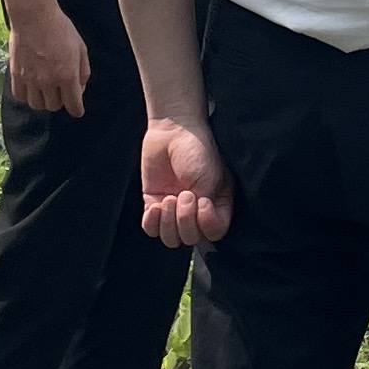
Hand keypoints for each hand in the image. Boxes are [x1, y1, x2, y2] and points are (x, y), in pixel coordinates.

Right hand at [5, 0, 92, 116]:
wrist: (34, 16)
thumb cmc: (60, 28)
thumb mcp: (81, 48)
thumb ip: (83, 71)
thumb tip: (80, 88)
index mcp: (67, 75)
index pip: (73, 104)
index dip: (77, 110)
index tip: (77, 110)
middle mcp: (48, 81)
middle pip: (54, 106)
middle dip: (61, 101)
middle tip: (61, 90)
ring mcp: (30, 79)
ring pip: (37, 105)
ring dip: (43, 101)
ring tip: (46, 91)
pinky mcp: (16, 74)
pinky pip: (20, 96)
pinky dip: (27, 96)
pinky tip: (31, 88)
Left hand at [139, 117, 232, 249]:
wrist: (173, 130)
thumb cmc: (198, 150)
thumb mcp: (210, 179)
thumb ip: (206, 207)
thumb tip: (194, 225)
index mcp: (218, 204)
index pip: (215, 232)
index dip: (206, 223)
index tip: (202, 202)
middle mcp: (197, 211)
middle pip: (191, 238)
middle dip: (185, 220)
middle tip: (183, 195)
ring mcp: (175, 210)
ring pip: (171, 238)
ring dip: (168, 224)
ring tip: (168, 199)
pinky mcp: (155, 204)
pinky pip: (151, 229)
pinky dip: (152, 223)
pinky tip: (156, 206)